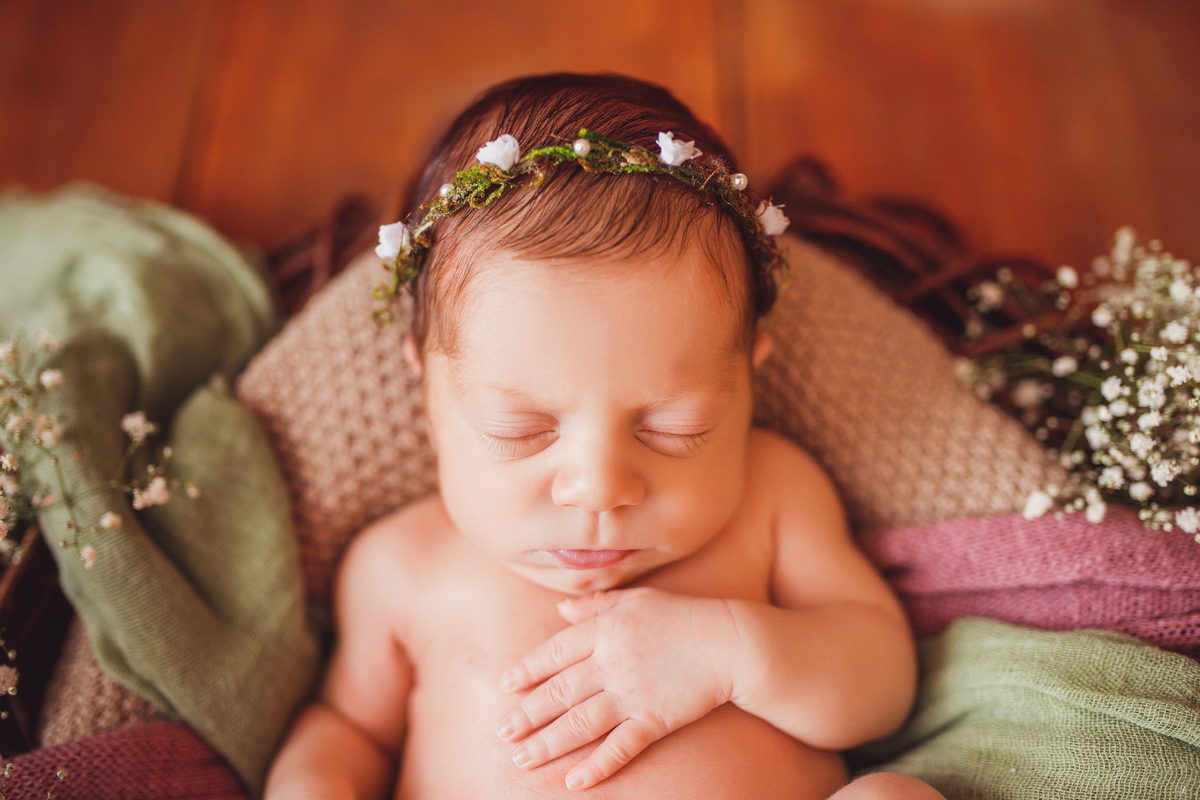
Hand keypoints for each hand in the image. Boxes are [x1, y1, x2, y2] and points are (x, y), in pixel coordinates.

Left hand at [496, 587, 738, 789]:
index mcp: (606, 630)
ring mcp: (633, 693)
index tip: (505, 686)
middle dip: (527, 714)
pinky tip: (574, 781)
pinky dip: (596, 766)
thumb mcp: (636, 600)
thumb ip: (596, 606)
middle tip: (502, 732)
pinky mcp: (655, 719)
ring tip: (522, 759)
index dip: (528, 670)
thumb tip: (560, 609)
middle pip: (559, 692)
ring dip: (548, 744)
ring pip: (580, 723)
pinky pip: (620, 747)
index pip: (555, 652)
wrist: (730, 642)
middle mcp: (612, 663)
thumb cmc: (682, 617)